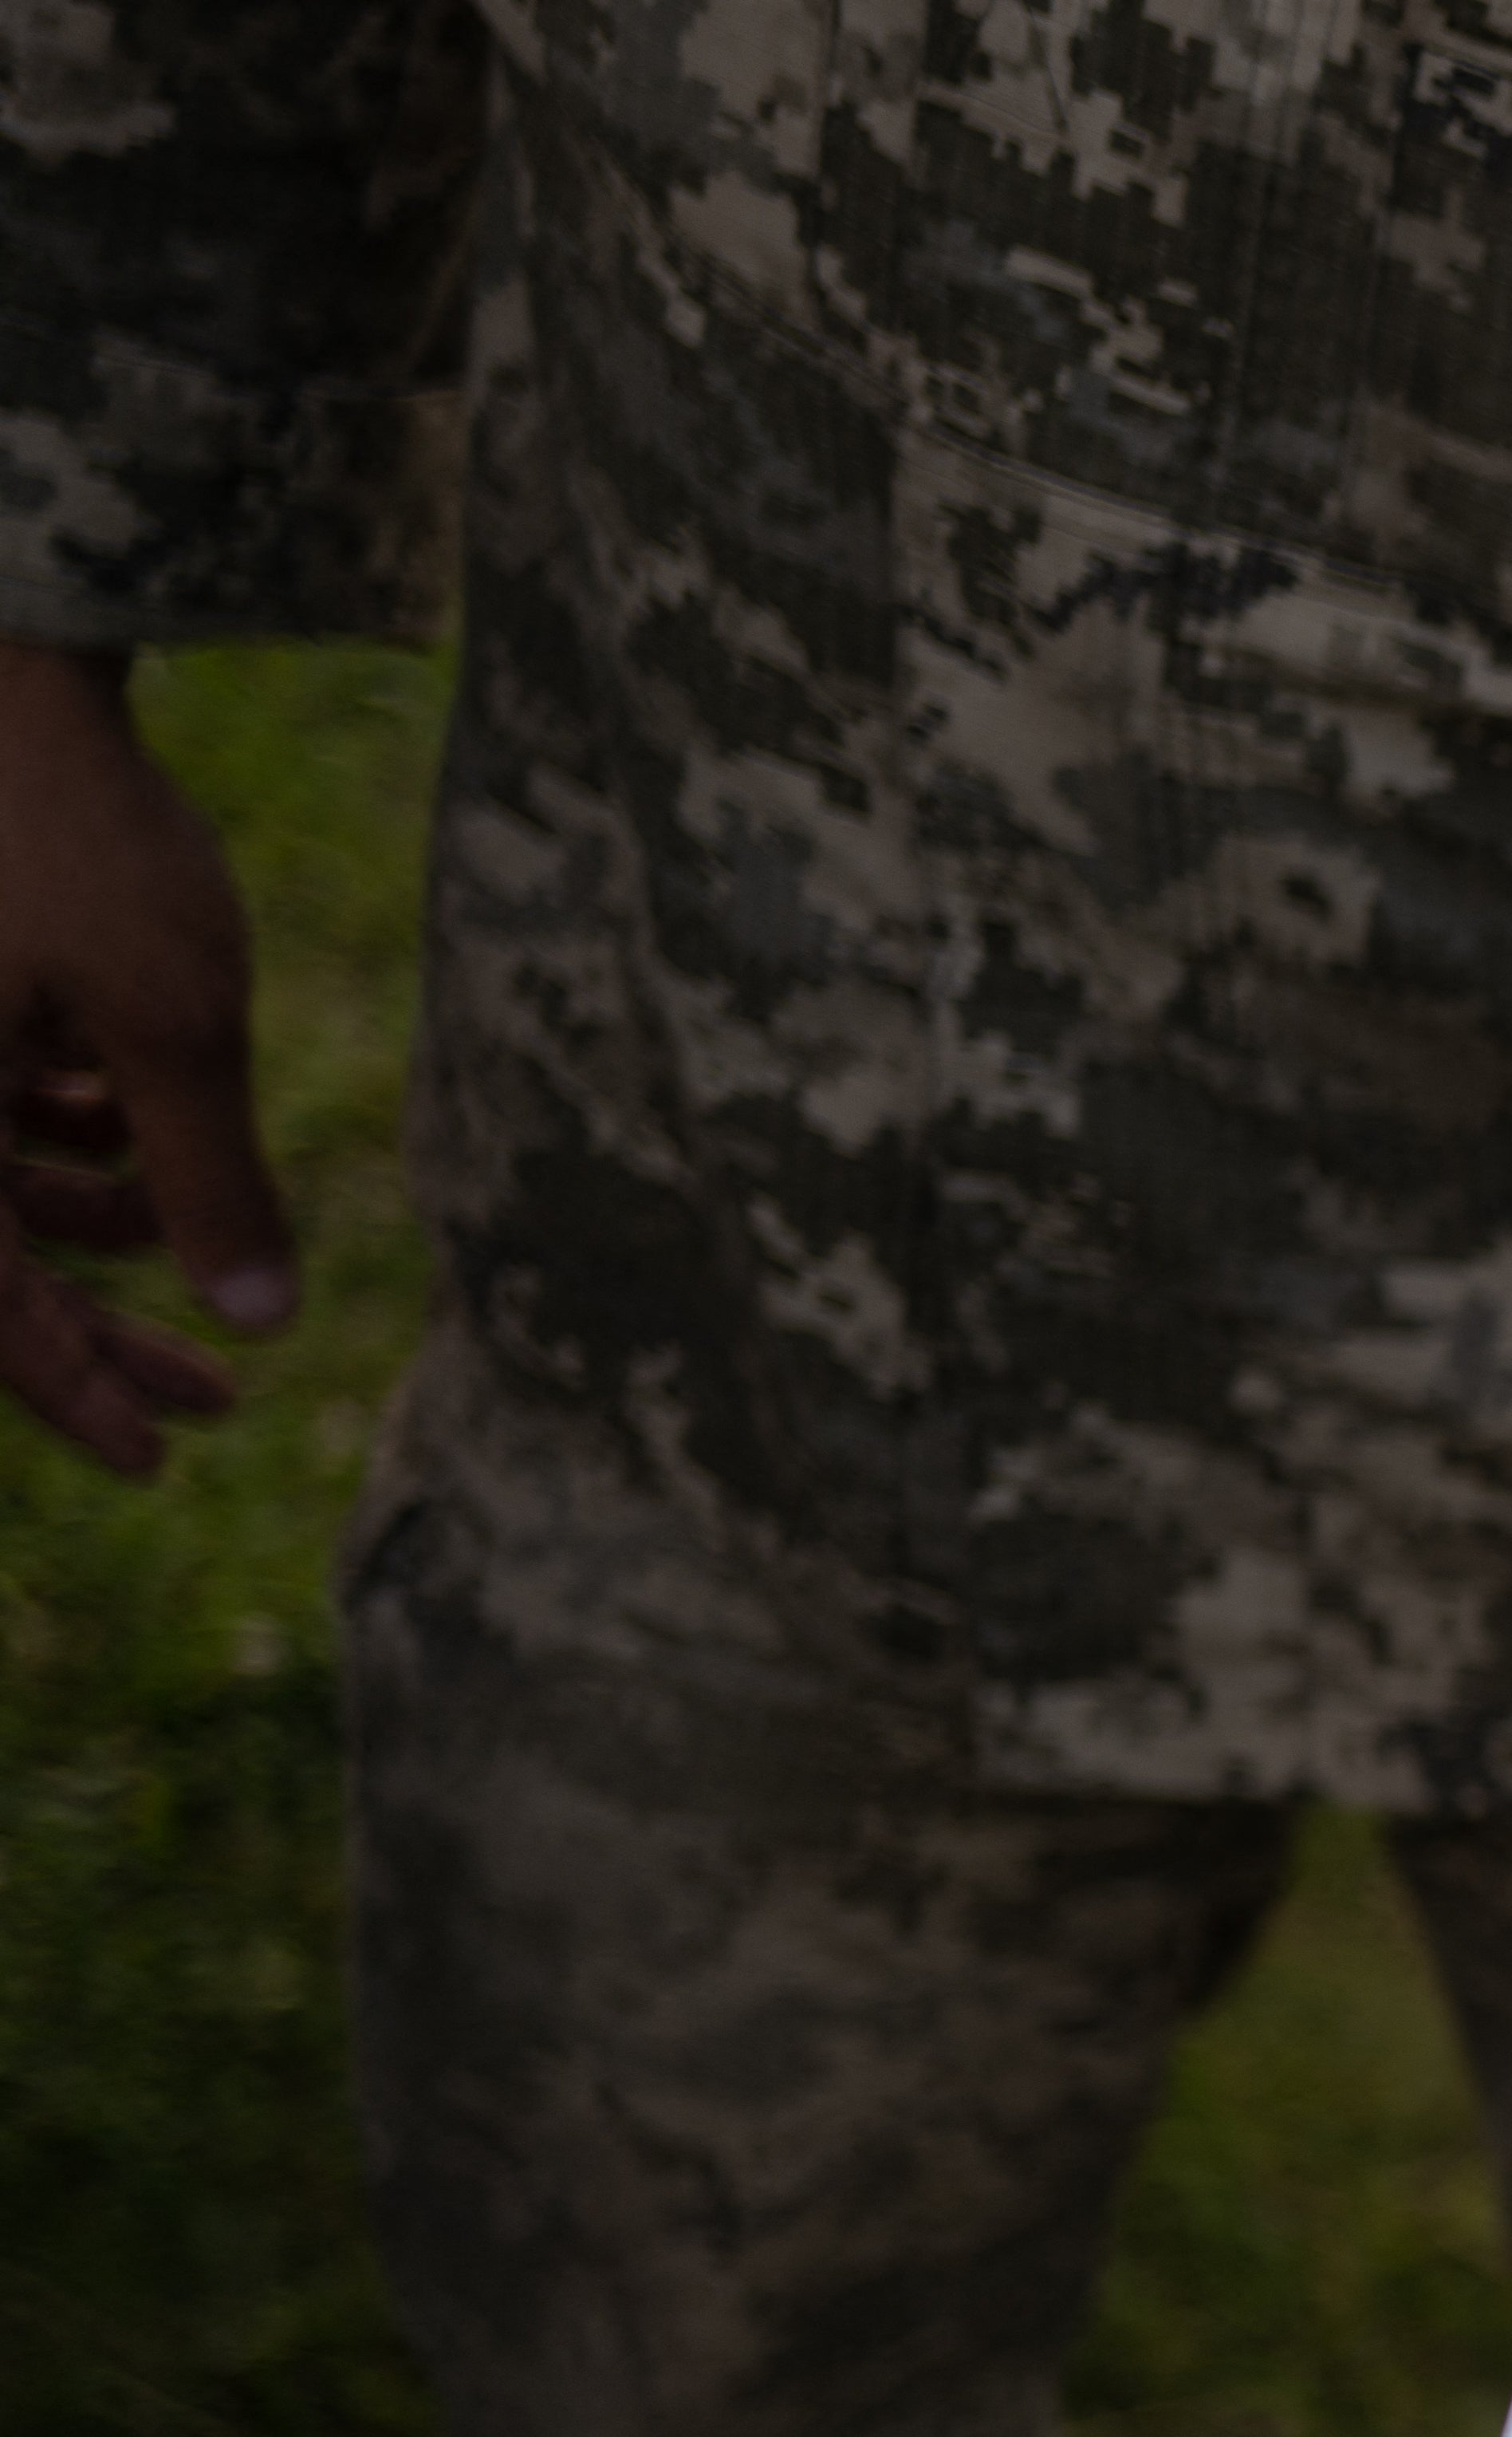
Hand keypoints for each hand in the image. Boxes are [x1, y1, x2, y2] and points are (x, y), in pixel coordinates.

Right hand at [0, 641, 295, 1478]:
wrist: (13, 672)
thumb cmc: (82, 839)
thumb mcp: (175, 1019)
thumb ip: (209, 1175)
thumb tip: (256, 1316)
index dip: (73, 1392)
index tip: (160, 1456)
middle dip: (97, 1328)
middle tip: (214, 1395)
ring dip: (90, 1217)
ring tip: (182, 1221)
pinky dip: (62, 1126)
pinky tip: (126, 1106)